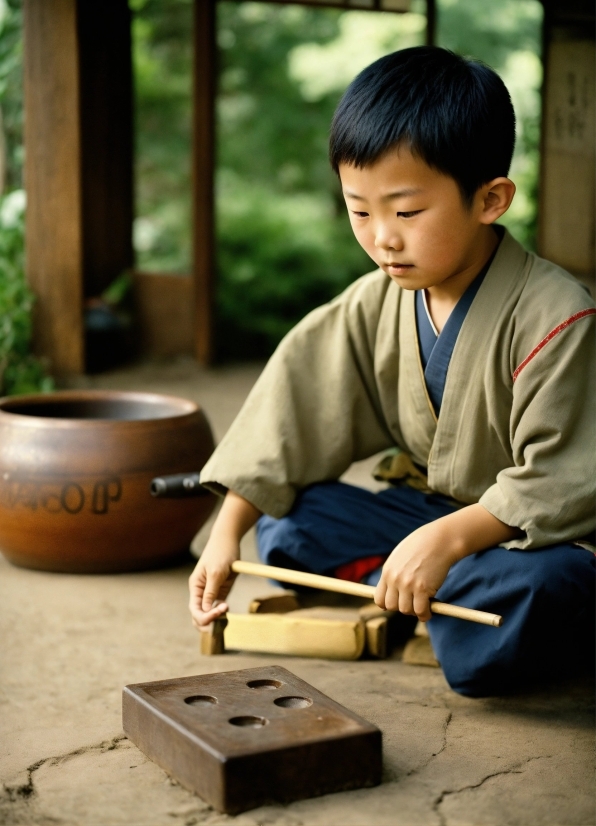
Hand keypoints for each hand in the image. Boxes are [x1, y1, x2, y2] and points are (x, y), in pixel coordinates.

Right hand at [188, 489, 261, 628]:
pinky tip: (228, 611)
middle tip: (222, 623)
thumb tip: (206, 610)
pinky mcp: (221, 591)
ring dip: (215, 620)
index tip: (220, 612)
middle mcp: (201, 592)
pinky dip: (222, 613)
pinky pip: (219, 607)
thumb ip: (211, 591)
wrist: (229, 540)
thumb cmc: (220, 553)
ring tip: (226, 620)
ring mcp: (211, 592)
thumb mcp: (216, 572)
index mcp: (195, 587)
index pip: (195, 609)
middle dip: (207, 623)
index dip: (205, 616)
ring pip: (208, 613)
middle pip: (199, 615)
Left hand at [374, 503, 522, 621]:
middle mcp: (394, 579)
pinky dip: (425, 614)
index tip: (399, 603)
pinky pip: (421, 611)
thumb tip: (394, 591)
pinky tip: (430, 610)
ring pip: (406, 610)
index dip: (388, 605)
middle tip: (414, 602)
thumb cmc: (422, 546)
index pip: (379, 599)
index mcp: (387, 571)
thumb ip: (395, 573)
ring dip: (415, 611)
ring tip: (423, 604)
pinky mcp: (422, 588)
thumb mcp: (400, 557)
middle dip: (402, 607)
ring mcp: (408, 584)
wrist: (439, 540)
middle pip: (392, 606)